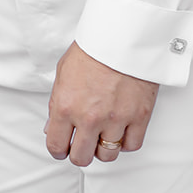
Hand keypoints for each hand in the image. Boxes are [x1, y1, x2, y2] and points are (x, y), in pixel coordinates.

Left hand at [45, 41, 157, 166]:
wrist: (123, 36)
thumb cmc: (93, 50)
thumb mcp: (63, 74)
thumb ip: (57, 104)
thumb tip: (53, 127)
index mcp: (66, 107)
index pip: (57, 146)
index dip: (58, 150)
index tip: (62, 148)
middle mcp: (89, 118)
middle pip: (82, 157)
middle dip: (79, 153)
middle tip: (82, 145)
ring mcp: (116, 119)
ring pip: (107, 155)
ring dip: (103, 148)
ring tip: (102, 136)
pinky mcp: (139, 117)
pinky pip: (131, 145)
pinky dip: (125, 142)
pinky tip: (120, 131)